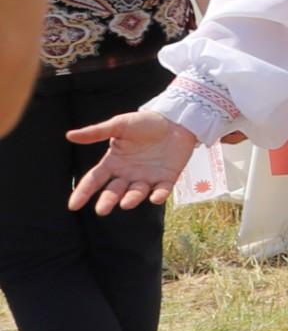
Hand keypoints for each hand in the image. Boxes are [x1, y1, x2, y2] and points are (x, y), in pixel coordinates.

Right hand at [65, 115, 198, 215]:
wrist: (175, 120)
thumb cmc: (145, 122)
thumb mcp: (119, 125)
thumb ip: (97, 132)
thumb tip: (69, 135)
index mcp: (113, 162)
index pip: (94, 180)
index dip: (83, 192)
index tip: (73, 206)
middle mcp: (127, 174)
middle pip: (114, 191)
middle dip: (108, 201)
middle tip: (101, 210)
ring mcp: (147, 178)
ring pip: (136, 193)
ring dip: (132, 199)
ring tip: (125, 203)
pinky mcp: (167, 178)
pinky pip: (162, 190)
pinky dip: (159, 195)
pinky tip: (155, 198)